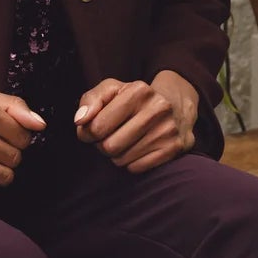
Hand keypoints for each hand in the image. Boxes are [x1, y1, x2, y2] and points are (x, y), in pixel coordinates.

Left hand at [73, 70, 197, 172]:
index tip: (92, 130)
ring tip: (124, 140)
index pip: (97, 127)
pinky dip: (131, 162)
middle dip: (102, 145)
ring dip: (116, 154)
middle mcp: (157, 109)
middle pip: (109, 146)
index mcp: (138, 91)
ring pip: (121, 160)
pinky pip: (136, 168)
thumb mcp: (112, 90)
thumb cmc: (135, 99)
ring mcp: (167, 130)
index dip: (88, 132)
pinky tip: (137, 148)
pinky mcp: (174, 148)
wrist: (176, 105)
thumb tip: (80, 121)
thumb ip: (91, 100)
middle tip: (109, 136)